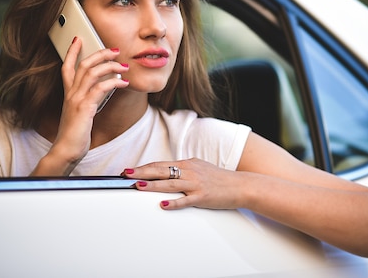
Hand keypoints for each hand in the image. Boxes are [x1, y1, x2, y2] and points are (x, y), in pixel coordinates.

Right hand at [33, 38, 127, 175]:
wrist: (66, 151)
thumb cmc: (75, 135)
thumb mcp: (80, 114)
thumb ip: (88, 101)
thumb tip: (102, 91)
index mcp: (69, 94)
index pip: (66, 67)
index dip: (71, 52)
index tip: (78, 39)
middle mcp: (71, 94)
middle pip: (84, 65)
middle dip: (100, 53)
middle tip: (115, 50)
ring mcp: (76, 100)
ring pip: (92, 73)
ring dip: (110, 66)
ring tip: (124, 66)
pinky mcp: (84, 108)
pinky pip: (100, 88)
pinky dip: (114, 82)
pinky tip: (124, 83)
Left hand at [121, 158, 244, 209]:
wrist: (241, 185)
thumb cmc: (220, 179)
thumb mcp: (199, 168)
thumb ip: (183, 169)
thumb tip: (167, 172)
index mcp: (187, 164)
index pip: (160, 164)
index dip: (143, 167)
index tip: (130, 170)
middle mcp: (189, 171)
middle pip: (161, 170)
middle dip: (142, 172)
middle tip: (126, 174)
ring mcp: (196, 184)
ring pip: (170, 184)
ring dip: (153, 185)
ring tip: (138, 186)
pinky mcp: (202, 196)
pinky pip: (186, 200)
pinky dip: (174, 202)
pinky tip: (163, 205)